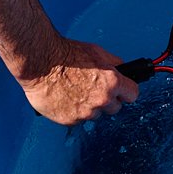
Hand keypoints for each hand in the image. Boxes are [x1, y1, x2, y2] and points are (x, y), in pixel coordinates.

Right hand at [18, 37, 138, 123]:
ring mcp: (85, 112)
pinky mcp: (69, 120)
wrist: (40, 63)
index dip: (126, 92)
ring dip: (89, 107)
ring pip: (95, 114)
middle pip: (115, 108)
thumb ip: (113, 63)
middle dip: (108, 100)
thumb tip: (122, 69)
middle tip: (94, 89)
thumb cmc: (65, 55)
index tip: (123, 92)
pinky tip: (66, 98)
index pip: (132, 94)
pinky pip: (78, 119)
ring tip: (76, 92)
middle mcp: (101, 100)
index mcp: (112, 82)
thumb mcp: (97, 52)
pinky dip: (73, 111)